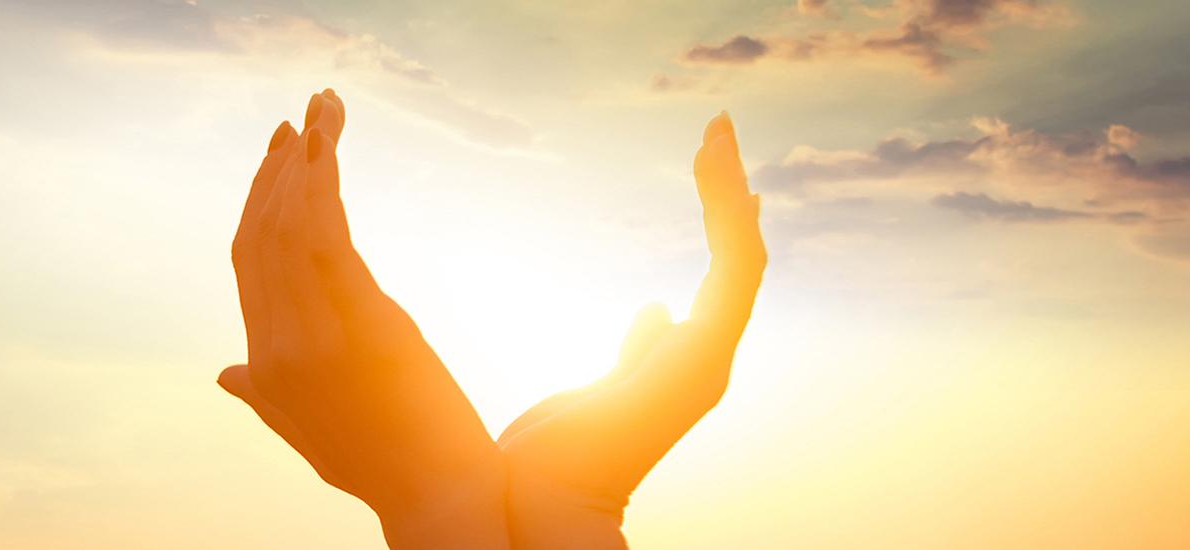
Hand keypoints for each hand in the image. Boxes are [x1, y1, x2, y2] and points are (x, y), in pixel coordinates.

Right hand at [219, 90, 509, 548]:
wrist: (434, 498)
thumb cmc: (383, 466)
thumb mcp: (306, 429)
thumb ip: (262, 394)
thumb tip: (224, 373)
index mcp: (264, 364)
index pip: (248, 263)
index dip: (256, 203)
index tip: (276, 156)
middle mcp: (276, 346)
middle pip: (262, 236)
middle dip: (276, 171)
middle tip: (297, 120)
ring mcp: (315, 337)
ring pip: (291, 227)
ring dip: (304, 162)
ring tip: (321, 111)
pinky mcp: (361, 325)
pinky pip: (327, 238)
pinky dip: (323, 185)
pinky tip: (328, 149)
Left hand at [496, 113, 766, 548]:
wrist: (544, 503)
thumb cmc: (555, 456)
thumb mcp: (597, 387)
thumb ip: (636, 350)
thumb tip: (655, 309)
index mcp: (684, 361)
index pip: (721, 279)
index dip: (722, 222)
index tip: (716, 174)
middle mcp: (706, 359)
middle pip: (736, 261)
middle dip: (729, 194)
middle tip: (718, 131)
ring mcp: (708, 360)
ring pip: (740, 258)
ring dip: (729, 193)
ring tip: (716, 134)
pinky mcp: (701, 359)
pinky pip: (731, 274)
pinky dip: (728, 221)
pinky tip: (721, 177)